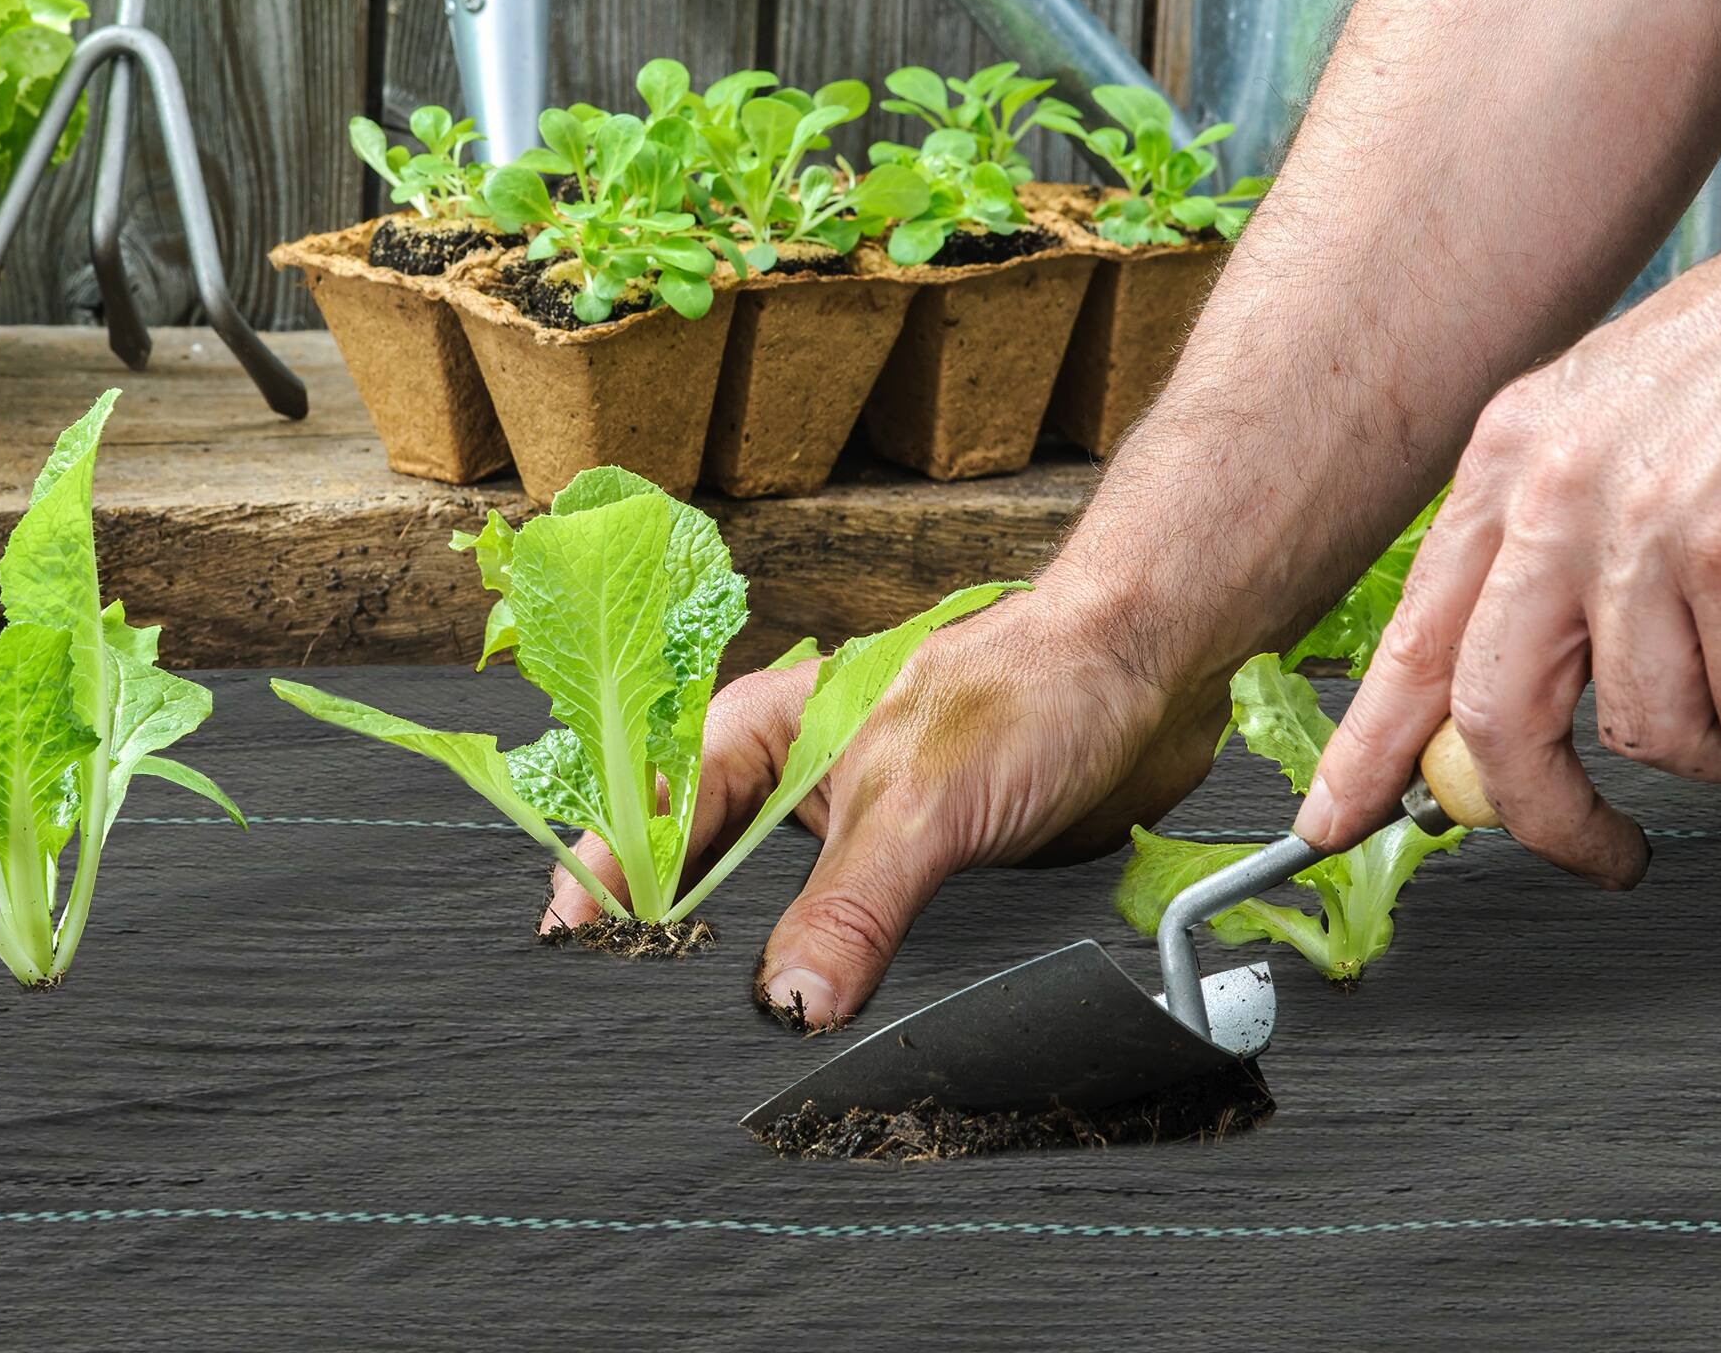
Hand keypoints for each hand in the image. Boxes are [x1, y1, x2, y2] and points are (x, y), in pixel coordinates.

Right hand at [539, 585, 1230, 1025]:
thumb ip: (850, 905)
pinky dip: (826, 985)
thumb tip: (788, 1006)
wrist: (1147, 673)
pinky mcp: (915, 869)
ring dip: (752, 972)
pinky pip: (848, 939)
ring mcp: (855, 827)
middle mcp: (798, 778)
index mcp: (766, 729)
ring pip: (773, 912)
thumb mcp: (921, 801)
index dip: (609, 881)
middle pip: (702, 871)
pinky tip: (821, 1032)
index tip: (573, 952)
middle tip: (634, 1021)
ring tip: (710, 1048)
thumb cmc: (1030, 684)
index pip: (656, 813)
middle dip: (672, 942)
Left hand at [1297, 175, 1720, 883]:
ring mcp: (1645, 527)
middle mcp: (1556, 492)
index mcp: (1513, 460)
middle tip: (1600, 850)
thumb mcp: (1620, 428)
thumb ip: (1561, 544)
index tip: (1335, 817)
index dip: (1371, 744)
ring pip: (1653, 732)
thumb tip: (1537, 681)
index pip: (1413, 635)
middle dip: (1544, 812)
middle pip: (1497, 714)